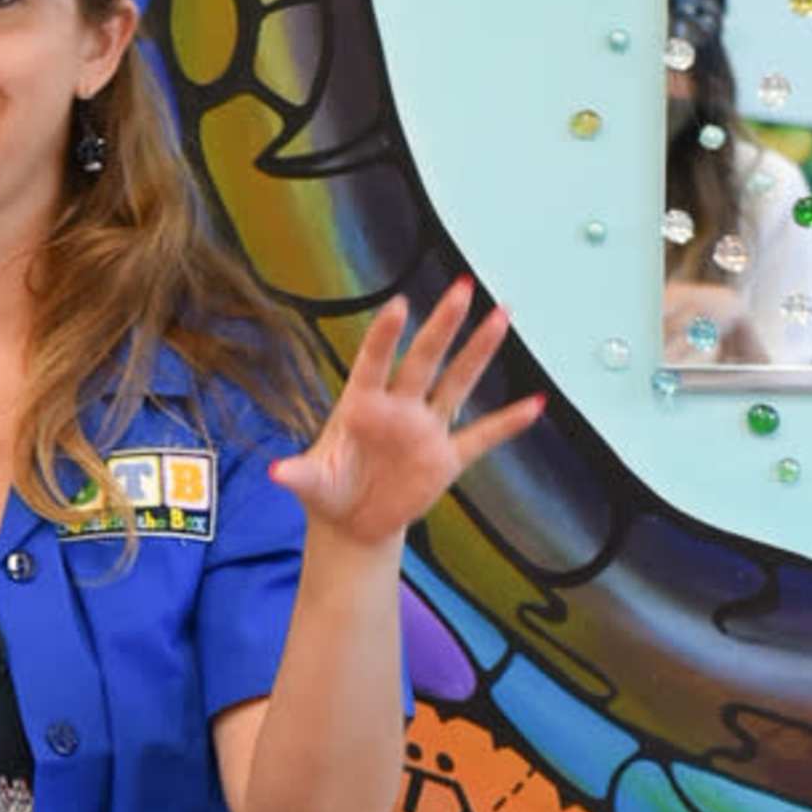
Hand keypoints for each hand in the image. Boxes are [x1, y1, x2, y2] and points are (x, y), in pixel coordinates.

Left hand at [271, 285, 543, 551]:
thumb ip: (300, 476)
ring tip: (501, 316)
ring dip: (479, 351)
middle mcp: (398, 407)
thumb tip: (277, 474)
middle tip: (462, 288)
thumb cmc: (328, 491)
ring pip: (456, 383)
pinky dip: (507, 423)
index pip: (374, 362)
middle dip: (443, 326)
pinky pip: (481, 437)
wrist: (353, 523)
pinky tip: (534, 404)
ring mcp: (425, 429)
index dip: (385, 336)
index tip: (399, 305)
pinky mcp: (446, 458)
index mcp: (361, 405)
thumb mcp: (312, 485)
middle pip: (424, 359)